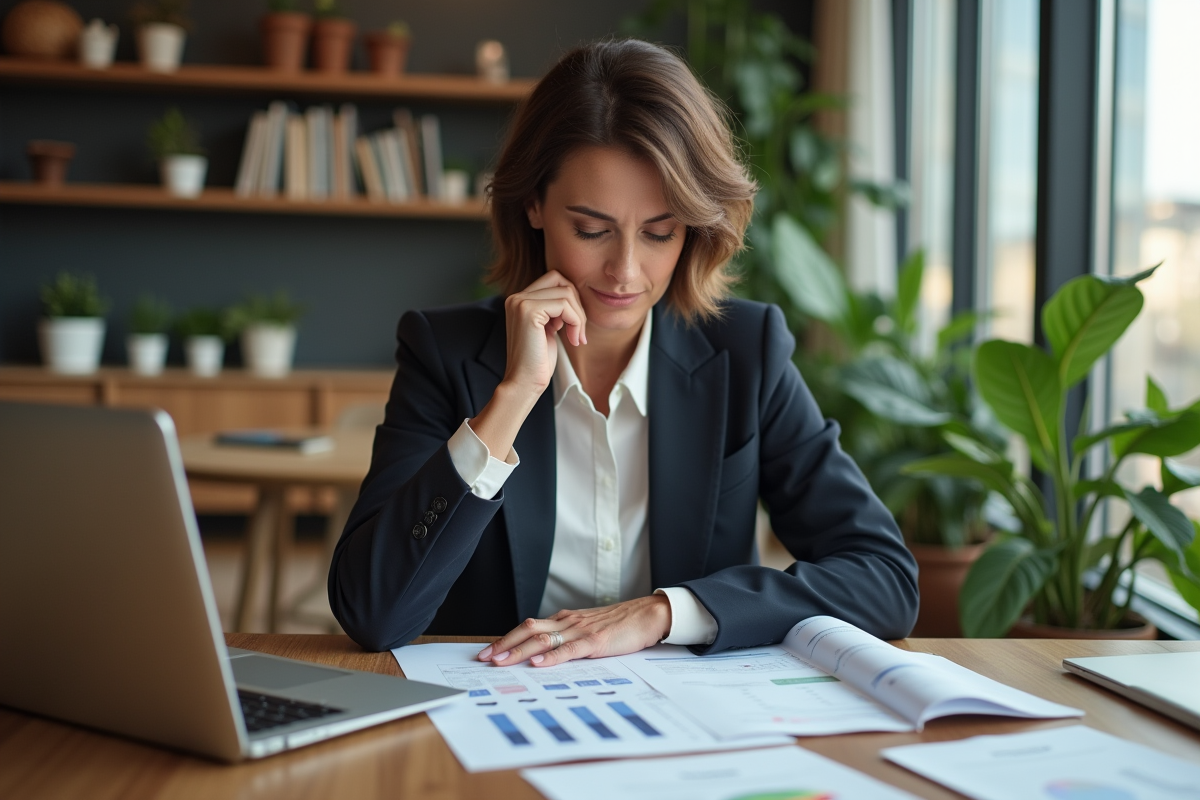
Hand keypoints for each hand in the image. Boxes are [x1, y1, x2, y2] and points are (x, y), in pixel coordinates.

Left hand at [476, 595, 671, 667]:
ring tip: (500, 661)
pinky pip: (569, 649)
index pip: (529, 627)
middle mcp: (568, 622)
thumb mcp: (589, 630)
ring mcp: (581, 630)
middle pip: (528, 630)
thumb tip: (546, 656)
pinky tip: (539, 663)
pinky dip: (552, 657)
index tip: (488, 651)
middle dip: (504, 644)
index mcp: (565, 620)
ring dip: (519, 651)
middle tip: (484, 658)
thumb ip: (569, 640)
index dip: (507, 639)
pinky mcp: (596, 641)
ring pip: (543, 639)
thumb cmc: (620, 624)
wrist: (648, 614)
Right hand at [500, 269, 586, 397]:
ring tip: (576, 338)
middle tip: (579, 330)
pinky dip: (576, 322)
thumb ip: (554, 310)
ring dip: (579, 316)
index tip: (574, 325)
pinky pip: (564, 305)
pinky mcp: (528, 311)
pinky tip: (573, 340)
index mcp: (519, 300)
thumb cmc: (538, 361)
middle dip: (577, 303)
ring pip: (566, 292)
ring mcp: (520, 302)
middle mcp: (516, 297)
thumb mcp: (548, 329)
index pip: (554, 279)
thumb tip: (573, 294)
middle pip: (560, 279)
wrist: (524, 383)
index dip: (571, 299)